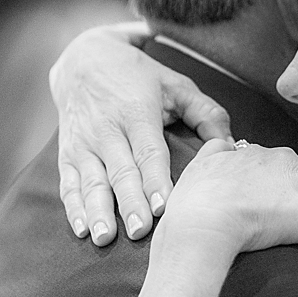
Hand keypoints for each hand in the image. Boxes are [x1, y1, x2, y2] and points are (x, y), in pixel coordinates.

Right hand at [50, 22, 232, 245]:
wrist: (84, 58)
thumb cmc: (139, 76)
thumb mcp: (176, 84)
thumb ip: (206, 113)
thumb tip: (230, 145)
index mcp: (136, 111)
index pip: (148, 151)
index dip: (156, 179)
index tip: (165, 206)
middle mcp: (107, 128)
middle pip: (120, 171)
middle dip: (130, 203)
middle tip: (141, 232)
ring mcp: (83, 142)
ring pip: (91, 181)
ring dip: (98, 211)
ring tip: (105, 238)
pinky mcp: (67, 153)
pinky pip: (69, 183)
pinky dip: (74, 208)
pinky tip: (83, 229)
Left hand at [158, 141, 297, 257]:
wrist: (202, 225)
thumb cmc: (257, 219)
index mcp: (290, 160)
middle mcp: (261, 151)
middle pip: (284, 180)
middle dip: (288, 201)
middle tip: (283, 232)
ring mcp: (229, 156)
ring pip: (252, 170)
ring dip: (256, 189)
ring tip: (252, 217)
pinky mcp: (202, 165)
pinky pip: (218, 160)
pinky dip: (223, 171)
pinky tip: (224, 188)